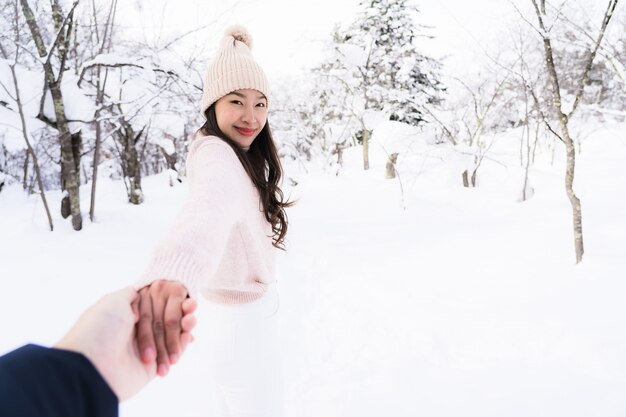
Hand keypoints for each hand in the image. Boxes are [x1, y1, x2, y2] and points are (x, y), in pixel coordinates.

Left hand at [54, 287, 194, 400]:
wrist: (93, 365)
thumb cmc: (101, 328)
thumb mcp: (113, 301)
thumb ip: (130, 294)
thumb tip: (139, 291)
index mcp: (127, 317)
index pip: (155, 307)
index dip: (170, 300)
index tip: (184, 295)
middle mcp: (135, 333)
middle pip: (165, 320)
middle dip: (181, 313)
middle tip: (192, 305)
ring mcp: (144, 350)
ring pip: (171, 336)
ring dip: (185, 326)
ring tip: (192, 318)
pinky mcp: (151, 368)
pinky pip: (171, 354)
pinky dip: (183, 343)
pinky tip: (190, 333)